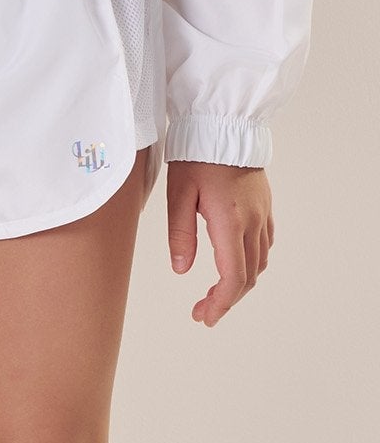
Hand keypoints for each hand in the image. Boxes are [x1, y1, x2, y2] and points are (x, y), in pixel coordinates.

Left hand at [166, 160, 273, 325]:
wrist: (223, 125)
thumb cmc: (196, 156)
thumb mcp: (178, 195)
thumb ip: (180, 234)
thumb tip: (181, 270)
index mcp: (230, 222)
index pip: (233, 276)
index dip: (221, 303)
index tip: (204, 317)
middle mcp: (252, 221)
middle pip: (248, 275)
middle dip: (227, 299)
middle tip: (203, 311)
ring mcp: (262, 213)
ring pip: (260, 261)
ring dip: (240, 282)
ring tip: (216, 292)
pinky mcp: (264, 205)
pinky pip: (265, 243)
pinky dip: (252, 262)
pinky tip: (236, 262)